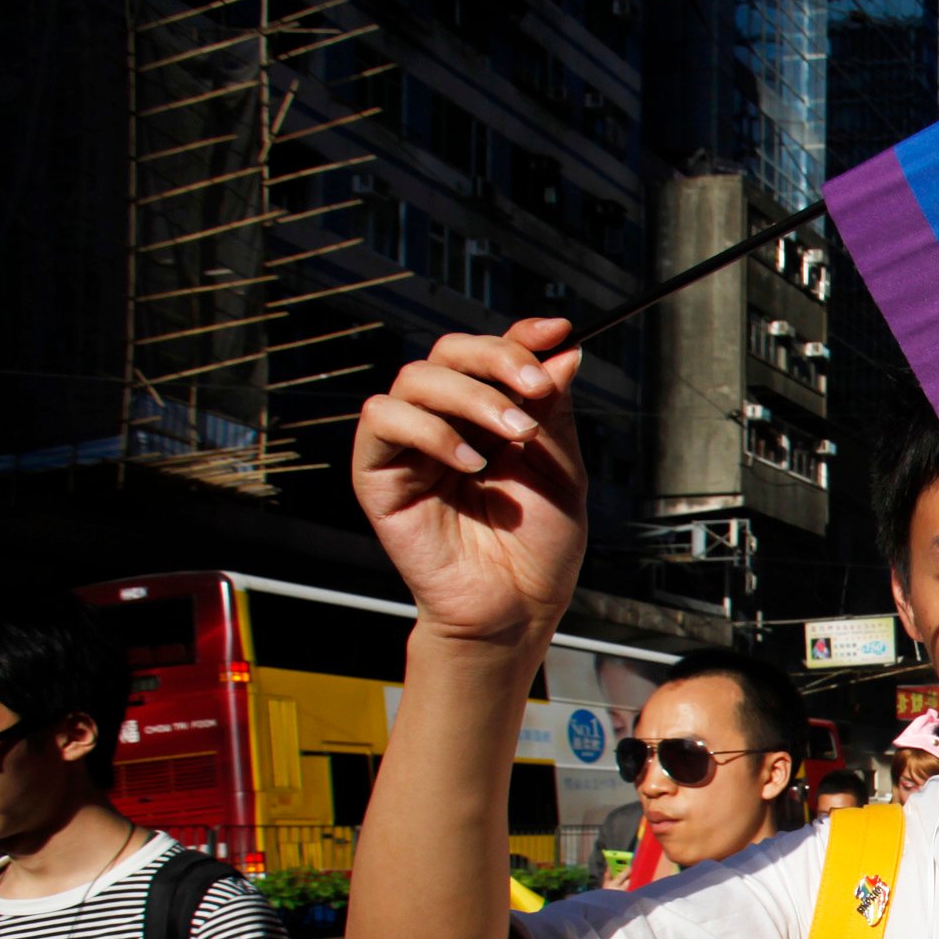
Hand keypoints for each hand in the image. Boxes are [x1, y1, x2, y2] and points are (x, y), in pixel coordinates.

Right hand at [351, 317, 588, 644]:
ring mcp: (409, 446)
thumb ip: (552, 411)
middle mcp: (445, 423)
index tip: (557, 329)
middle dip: (497, 359)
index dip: (519, 335)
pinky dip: (429, 429)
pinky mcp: (377, 474)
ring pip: (416, 378)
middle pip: (448, 352)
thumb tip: (561, 350)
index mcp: (488, 418)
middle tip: (536, 388)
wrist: (515, 609)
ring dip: (471, 395)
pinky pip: (383, 421)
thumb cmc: (538, 549)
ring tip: (514, 435)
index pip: (490, 356)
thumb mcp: (560, 470)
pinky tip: (470, 462)